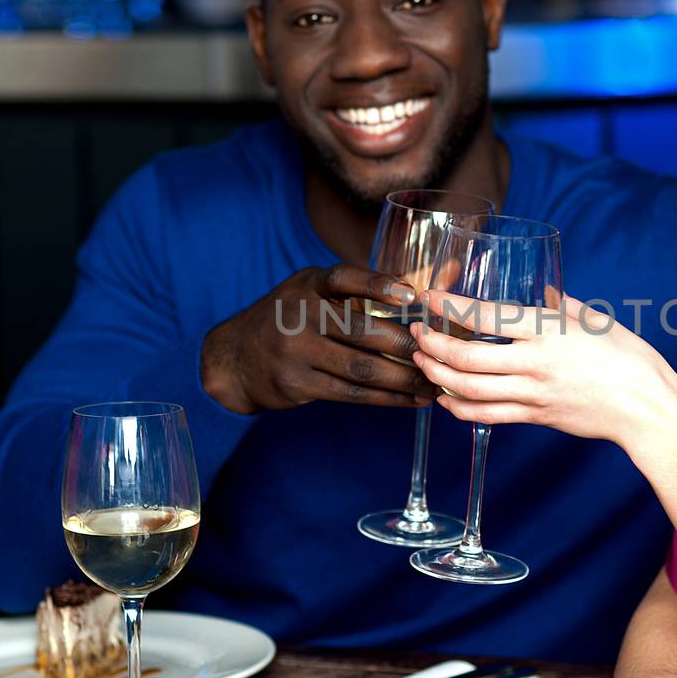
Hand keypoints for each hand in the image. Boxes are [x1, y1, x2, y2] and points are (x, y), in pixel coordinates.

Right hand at [200, 265, 438, 414]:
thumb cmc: (290, 319)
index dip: (376, 284)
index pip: (343, 278)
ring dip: (403, 378)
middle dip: (407, 345)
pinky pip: (350, 393)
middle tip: (442, 352)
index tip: (410, 294)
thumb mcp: (310, 292)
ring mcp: (296, 352)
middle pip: (361, 331)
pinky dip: (385, 398)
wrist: (234, 357)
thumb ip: (354, 291)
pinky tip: (409, 399)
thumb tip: (419, 294)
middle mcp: (300, 315)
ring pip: (361, 368)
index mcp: (308, 285)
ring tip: (433, 382)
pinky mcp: (297, 384)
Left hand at [409, 290, 676, 456]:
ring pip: (471, 390)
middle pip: (467, 358)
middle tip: (418, 334)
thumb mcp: (594, 319)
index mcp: (549, 331)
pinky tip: (446, 398)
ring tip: (423, 363)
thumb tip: (543, 291)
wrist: (647, 407)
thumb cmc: (628, 358)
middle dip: (434, 346)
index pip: (487, 317)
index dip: (452, 308)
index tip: (431, 298)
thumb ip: (562, 306)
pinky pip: (488, 414)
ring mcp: (533, 394)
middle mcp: (535, 364)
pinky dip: (460, 407)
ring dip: (439, 377)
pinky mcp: (536, 416)